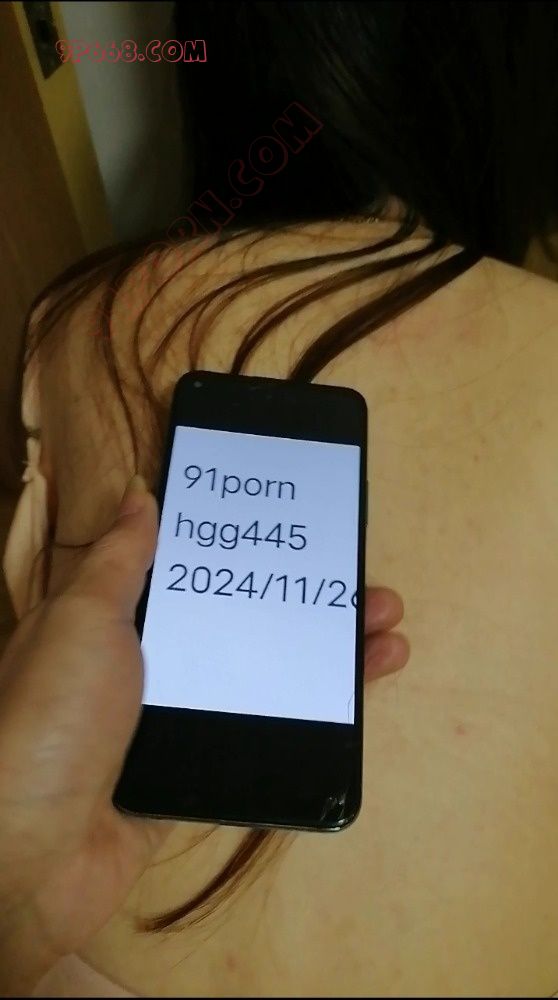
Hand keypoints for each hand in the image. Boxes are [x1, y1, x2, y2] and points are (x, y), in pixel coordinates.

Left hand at [0, 476, 407, 994]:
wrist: (37, 853)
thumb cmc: (58, 716)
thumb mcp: (85, 619)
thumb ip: (121, 560)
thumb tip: (140, 493)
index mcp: (118, 621)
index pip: (200, 575)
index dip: (253, 555)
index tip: (306, 536)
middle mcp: (149, 668)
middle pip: (245, 627)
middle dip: (310, 607)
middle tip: (370, 593)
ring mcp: (176, 724)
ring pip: (263, 681)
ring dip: (325, 662)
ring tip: (387, 642)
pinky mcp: (197, 775)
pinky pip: (262, 738)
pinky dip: (309, 722)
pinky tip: (353, 705)